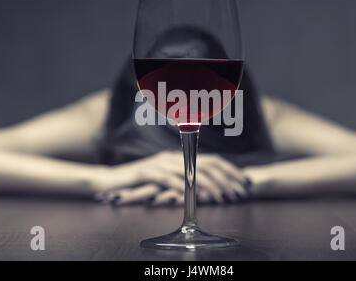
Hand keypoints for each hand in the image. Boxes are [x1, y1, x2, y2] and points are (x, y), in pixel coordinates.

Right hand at [92, 151, 251, 205]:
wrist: (112, 180)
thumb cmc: (140, 182)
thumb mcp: (167, 179)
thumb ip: (185, 180)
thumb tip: (208, 189)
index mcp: (181, 156)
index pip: (212, 160)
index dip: (230, 171)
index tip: (244, 182)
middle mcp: (174, 156)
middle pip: (206, 164)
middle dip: (225, 179)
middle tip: (237, 194)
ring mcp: (160, 163)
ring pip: (191, 172)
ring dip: (209, 187)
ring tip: (221, 199)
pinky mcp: (146, 172)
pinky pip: (169, 180)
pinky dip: (183, 189)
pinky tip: (195, 198)